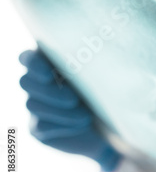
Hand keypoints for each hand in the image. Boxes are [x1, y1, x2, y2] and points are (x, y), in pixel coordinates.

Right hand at [19, 49, 121, 171]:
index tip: (49, 72)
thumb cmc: (108, 90)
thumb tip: (104, 43)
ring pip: (33, 105)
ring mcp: (36, 106)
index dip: (32, 63)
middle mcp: (37, 83)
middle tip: (73, 99)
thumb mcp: (103, 74)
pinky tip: (82, 124)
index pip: (27, 58)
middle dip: (49, 91)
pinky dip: (63, 125)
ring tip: (85, 115)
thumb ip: (94, 60)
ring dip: (60, 111)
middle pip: (26, 81)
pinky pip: (42, 125)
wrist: (112, 125)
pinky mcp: (39, 128)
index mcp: (49, 63)